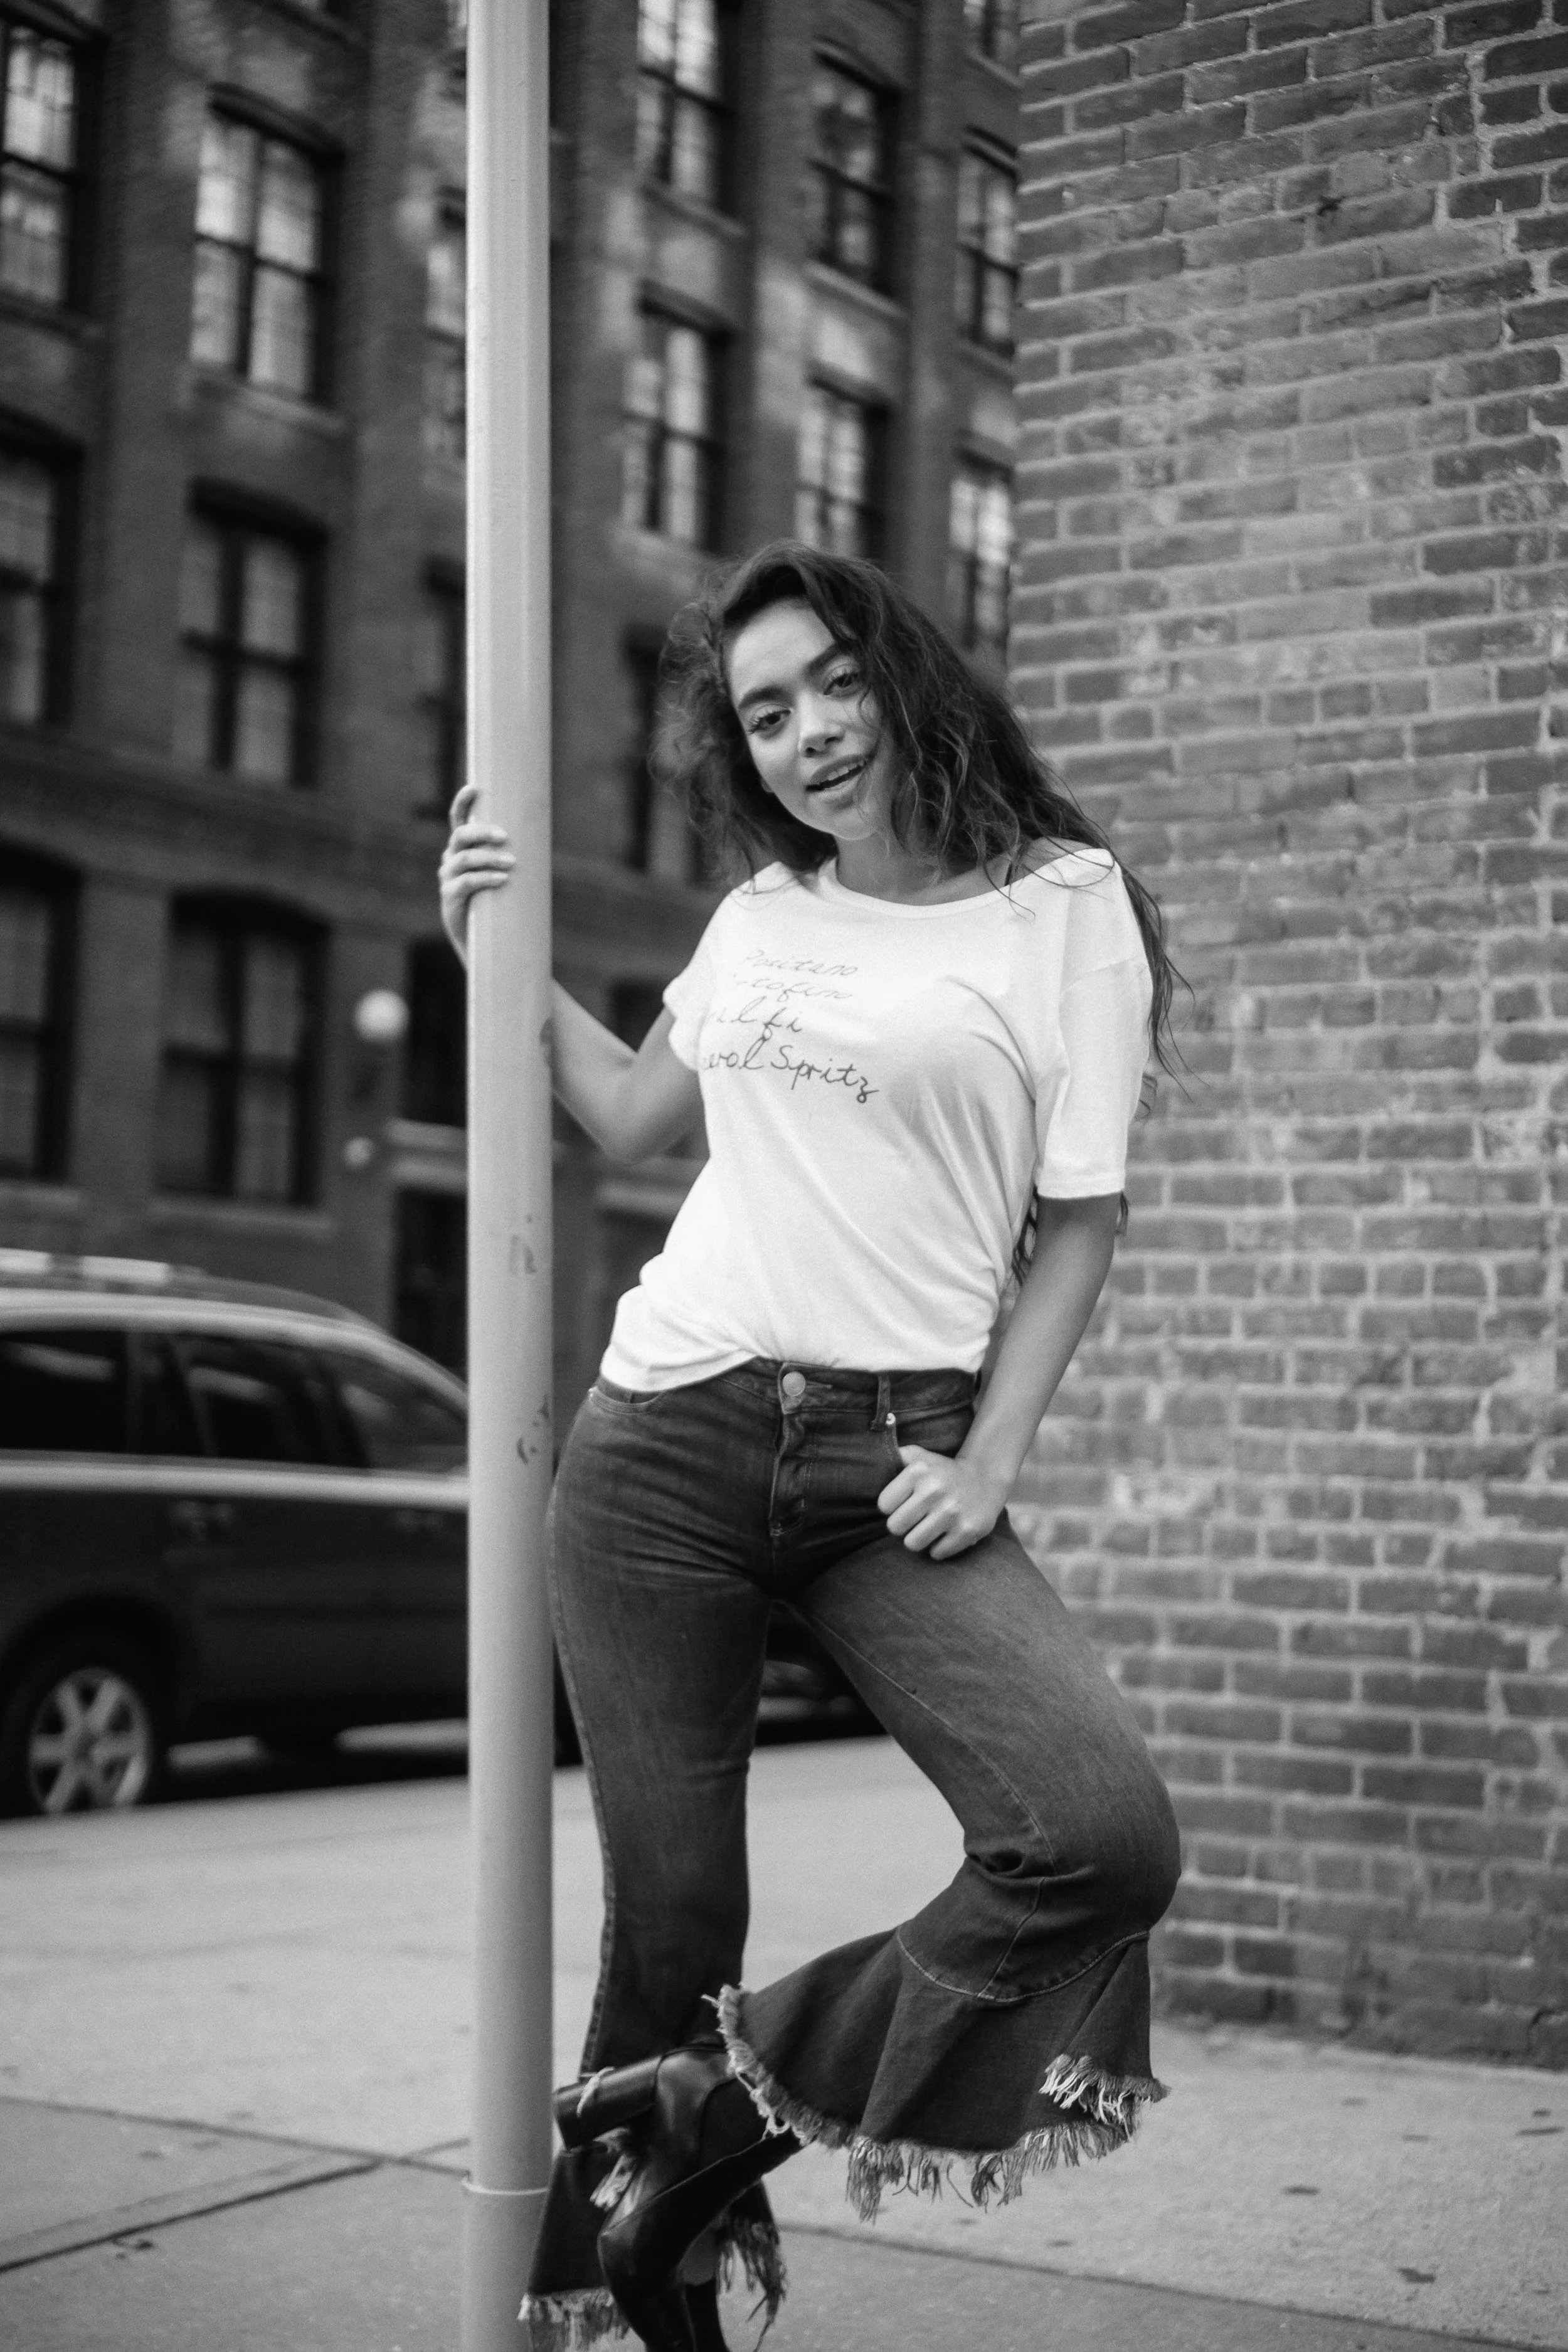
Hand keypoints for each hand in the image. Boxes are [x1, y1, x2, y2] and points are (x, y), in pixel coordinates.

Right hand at [439, 780, 515, 962]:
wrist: (485, 941)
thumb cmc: (498, 901)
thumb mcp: (503, 873)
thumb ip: (511, 854)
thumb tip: (540, 832)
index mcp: (462, 848)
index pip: (458, 820)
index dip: (463, 802)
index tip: (475, 787)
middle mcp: (451, 859)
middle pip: (460, 835)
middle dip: (482, 831)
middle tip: (505, 836)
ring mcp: (448, 878)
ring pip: (465, 858)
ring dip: (489, 858)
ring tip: (511, 863)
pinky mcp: (450, 898)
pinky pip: (465, 883)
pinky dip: (485, 878)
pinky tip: (502, 879)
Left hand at [876, 1446, 1009, 1561]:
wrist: (985, 1478)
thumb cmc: (942, 1471)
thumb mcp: (919, 1456)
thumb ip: (893, 1457)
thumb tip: (869, 1462)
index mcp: (919, 1471)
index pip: (883, 1505)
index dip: (892, 1507)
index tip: (903, 1503)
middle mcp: (935, 1489)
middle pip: (895, 1527)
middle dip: (902, 1525)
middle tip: (914, 1518)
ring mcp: (952, 1512)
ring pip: (913, 1544)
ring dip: (918, 1538)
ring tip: (927, 1527)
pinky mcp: (967, 1531)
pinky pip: (937, 1553)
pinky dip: (939, 1547)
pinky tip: (945, 1533)